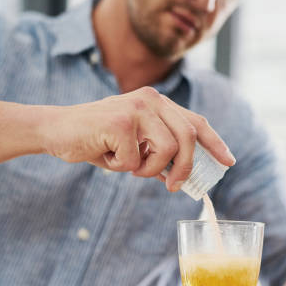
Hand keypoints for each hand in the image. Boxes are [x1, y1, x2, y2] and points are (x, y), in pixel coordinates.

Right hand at [39, 86, 235, 191]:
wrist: (57, 131)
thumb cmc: (97, 141)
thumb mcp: (134, 148)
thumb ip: (158, 156)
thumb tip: (182, 177)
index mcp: (157, 102)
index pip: (196, 122)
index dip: (215, 143)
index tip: (228, 162)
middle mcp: (151, 99)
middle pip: (187, 138)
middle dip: (183, 168)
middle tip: (172, 187)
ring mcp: (136, 107)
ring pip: (166, 151)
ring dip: (146, 170)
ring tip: (126, 165)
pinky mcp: (120, 121)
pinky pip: (136, 160)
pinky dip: (121, 167)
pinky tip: (105, 155)